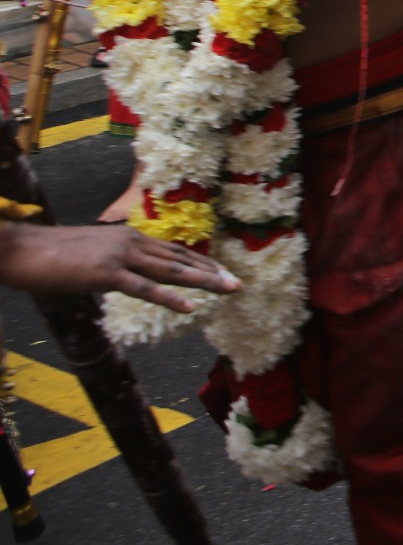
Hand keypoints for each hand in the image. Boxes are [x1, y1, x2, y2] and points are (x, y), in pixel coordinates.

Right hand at [0, 222, 238, 309]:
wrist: (22, 249)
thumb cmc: (49, 255)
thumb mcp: (89, 256)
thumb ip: (111, 264)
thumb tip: (121, 277)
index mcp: (127, 237)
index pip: (172, 251)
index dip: (199, 262)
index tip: (221, 271)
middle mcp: (130, 242)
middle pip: (179, 259)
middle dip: (211, 271)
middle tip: (237, 282)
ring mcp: (120, 257)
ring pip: (170, 271)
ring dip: (203, 281)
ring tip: (229, 289)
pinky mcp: (106, 273)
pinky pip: (144, 289)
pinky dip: (169, 298)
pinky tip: (190, 307)